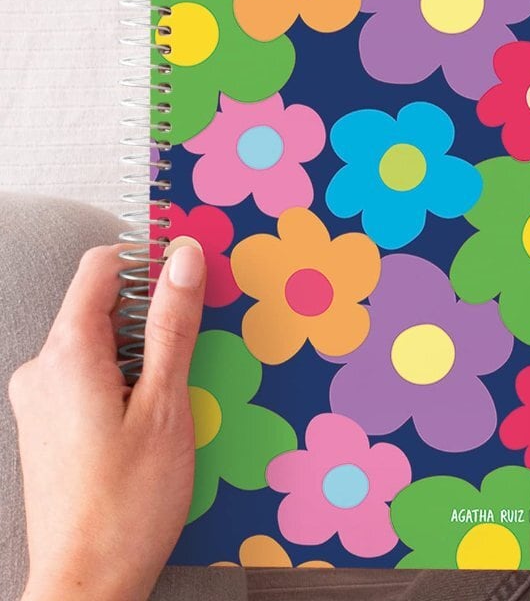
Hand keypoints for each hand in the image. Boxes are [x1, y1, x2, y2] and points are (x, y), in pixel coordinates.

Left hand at [9, 244, 205, 600]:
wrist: (86, 584)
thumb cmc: (128, 502)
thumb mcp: (165, 404)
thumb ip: (173, 324)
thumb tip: (184, 259)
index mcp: (68, 353)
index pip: (102, 266)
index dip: (147, 258)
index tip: (187, 272)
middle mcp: (42, 368)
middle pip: (102, 305)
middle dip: (152, 314)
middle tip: (192, 349)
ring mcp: (40, 396)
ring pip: (99, 342)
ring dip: (142, 351)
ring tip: (173, 395)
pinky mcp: (46, 420)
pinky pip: (88, 373)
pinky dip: (124, 376)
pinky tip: (149, 415)